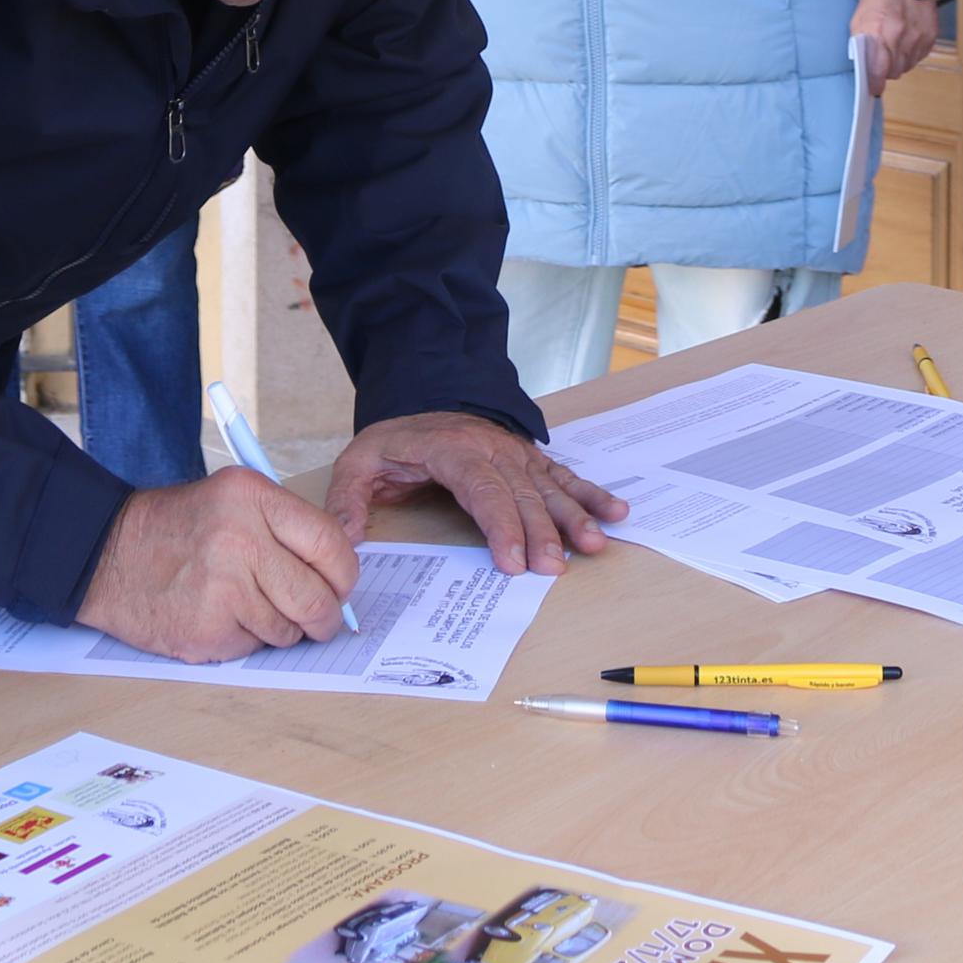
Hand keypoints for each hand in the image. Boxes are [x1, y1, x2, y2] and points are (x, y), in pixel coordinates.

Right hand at [74, 469, 363, 662]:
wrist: (104, 555)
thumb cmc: (176, 528)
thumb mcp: (231, 499)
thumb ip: (285, 527)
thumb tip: (339, 574)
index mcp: (251, 498)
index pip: (329, 543)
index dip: (344, 574)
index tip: (341, 586)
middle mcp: (239, 540)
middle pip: (316, 597)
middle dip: (325, 617)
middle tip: (320, 620)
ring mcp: (222, 589)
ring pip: (287, 629)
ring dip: (279, 629)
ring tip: (247, 607)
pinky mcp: (206, 630)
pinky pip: (252, 647)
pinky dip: (244, 640)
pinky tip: (218, 617)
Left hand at [325, 410, 624, 577]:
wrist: (424, 394)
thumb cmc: (396, 439)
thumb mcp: (360, 461)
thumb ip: (350, 499)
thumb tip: (346, 540)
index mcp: (452, 449)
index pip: (481, 489)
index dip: (500, 525)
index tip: (512, 561)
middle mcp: (492, 449)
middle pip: (521, 494)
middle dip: (541, 532)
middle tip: (554, 568)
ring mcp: (516, 453)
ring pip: (549, 488)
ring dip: (573, 516)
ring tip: (593, 544)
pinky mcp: (530, 460)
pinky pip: (565, 477)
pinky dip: (592, 495)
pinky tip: (616, 513)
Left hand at [852, 0, 937, 88]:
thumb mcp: (859, 19)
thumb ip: (860, 43)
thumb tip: (863, 66)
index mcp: (880, 32)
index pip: (878, 70)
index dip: (875, 83)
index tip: (873, 87)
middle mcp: (901, 37)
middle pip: (894, 72)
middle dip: (886, 71)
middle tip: (881, 62)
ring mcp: (918, 37)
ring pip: (907, 66)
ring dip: (899, 62)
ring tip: (893, 48)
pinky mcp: (930, 36)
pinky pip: (918, 56)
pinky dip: (910, 54)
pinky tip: (905, 41)